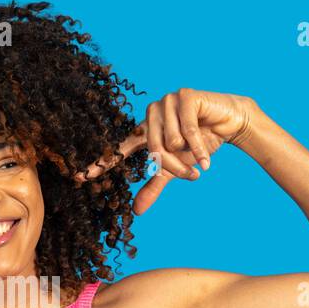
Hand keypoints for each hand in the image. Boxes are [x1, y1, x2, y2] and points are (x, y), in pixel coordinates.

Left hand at [76, 89, 254, 214]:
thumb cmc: (200, 144)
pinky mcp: (184, 96)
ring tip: (201, 156)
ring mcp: (166, 101)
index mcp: (145, 131)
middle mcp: (151, 114)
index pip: (120, 150)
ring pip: (170, 142)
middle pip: (153, 151)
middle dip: (175, 167)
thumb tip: (137, 211)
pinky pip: (187, 131)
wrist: (229, 123)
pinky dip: (199, 148)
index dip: (100, 164)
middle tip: (192, 176)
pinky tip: (207, 158)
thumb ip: (155, 185)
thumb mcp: (176, 168)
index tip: (79, 178)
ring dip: (189, 156)